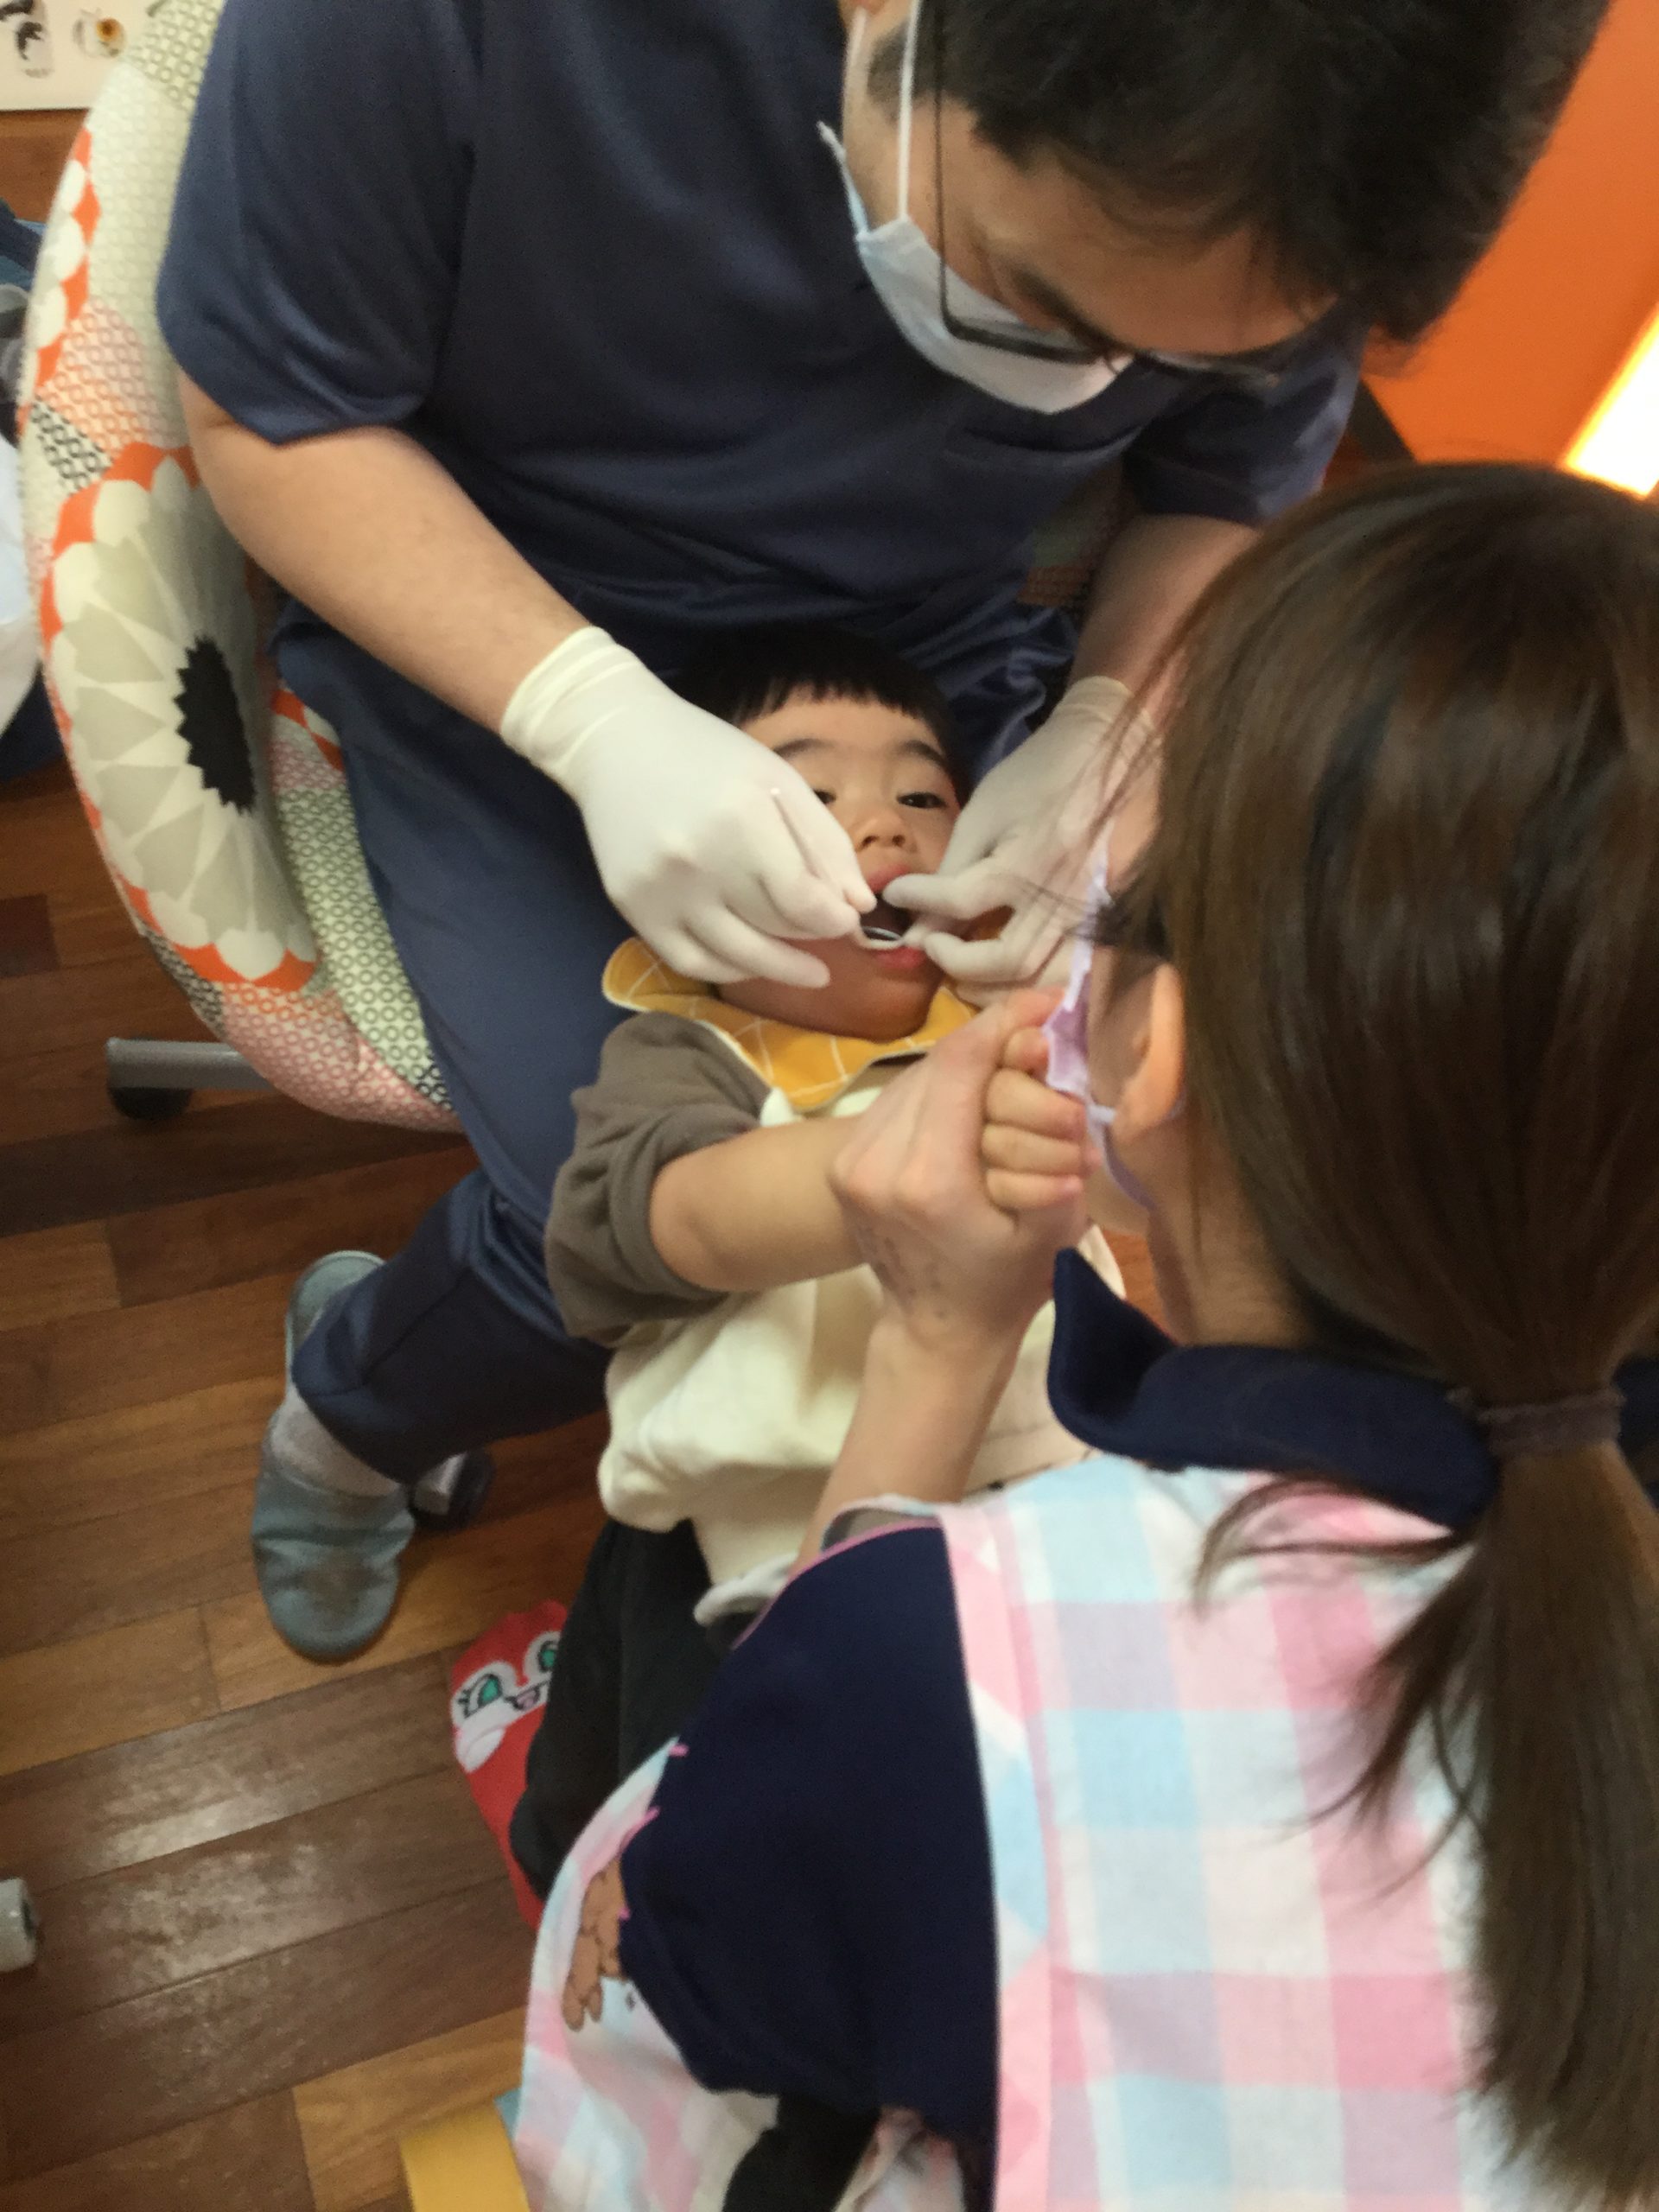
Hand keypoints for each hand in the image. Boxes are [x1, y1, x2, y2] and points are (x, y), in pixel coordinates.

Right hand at [501, 628, 872, 987]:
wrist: (615, 743)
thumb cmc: (709, 754)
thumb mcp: (779, 781)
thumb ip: (824, 843)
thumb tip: (859, 907)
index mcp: (743, 820)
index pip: (802, 900)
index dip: (833, 920)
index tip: (847, 920)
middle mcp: (699, 861)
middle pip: (773, 927)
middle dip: (811, 937)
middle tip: (828, 936)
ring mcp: (660, 890)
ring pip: (735, 955)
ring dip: (778, 969)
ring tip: (807, 972)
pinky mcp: (631, 907)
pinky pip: (687, 961)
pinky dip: (728, 970)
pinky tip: (752, 965)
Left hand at [829, 991, 1087, 1354]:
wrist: (941, 1328)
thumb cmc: (1011, 1279)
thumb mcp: (1055, 1208)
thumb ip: (1056, 1127)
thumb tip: (1050, 1040)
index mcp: (929, 1181)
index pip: (962, 1064)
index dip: (1009, 1022)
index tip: (1049, 1001)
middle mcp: (874, 1163)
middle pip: (941, 1063)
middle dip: (1001, 1053)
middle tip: (1045, 1060)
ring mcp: (849, 1160)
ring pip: (918, 1074)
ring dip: (970, 1070)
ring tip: (1011, 1085)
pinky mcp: (842, 1160)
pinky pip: (900, 1099)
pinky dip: (942, 1093)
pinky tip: (971, 1110)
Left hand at [882, 676, 1151, 999]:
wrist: (1104, 757)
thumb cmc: (1038, 777)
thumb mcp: (985, 814)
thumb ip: (952, 872)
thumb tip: (916, 922)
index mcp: (1025, 862)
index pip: (958, 901)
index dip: (917, 901)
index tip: (895, 897)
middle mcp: (1060, 898)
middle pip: (1006, 959)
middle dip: (957, 963)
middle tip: (929, 945)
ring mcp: (1085, 914)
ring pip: (1039, 974)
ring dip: (993, 983)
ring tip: (960, 968)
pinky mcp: (1098, 919)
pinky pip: (1062, 965)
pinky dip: (1027, 978)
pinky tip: (1000, 970)